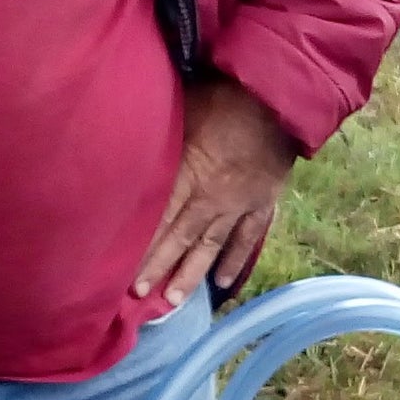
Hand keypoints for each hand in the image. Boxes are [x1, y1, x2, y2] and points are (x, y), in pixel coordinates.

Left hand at [135, 76, 298, 303]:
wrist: (279, 100)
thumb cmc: (225, 98)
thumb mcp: (183, 111)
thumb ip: (160, 136)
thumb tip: (128, 139)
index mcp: (189, 176)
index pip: (158, 220)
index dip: (140, 246)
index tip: (121, 269)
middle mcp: (211, 200)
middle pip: (179, 239)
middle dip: (158, 268)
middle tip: (139, 296)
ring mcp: (239, 206)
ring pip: (210, 247)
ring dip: (191, 274)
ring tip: (174, 301)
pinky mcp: (262, 204)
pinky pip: (247, 239)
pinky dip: (235, 261)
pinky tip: (223, 282)